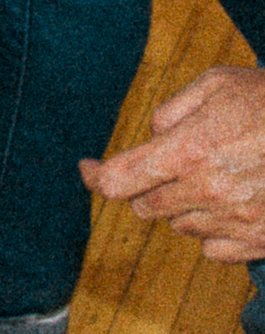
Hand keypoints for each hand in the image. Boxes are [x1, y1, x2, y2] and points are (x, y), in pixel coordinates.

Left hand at [81, 66, 264, 262]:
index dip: (93, 176)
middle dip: (149, 185)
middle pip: (146, 207)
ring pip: (181, 226)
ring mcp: (237, 221)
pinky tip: (235, 204)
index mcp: (189, 151)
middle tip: (175, 162)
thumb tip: (153, 136)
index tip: (86, 168)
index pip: (118, 180)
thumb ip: (172, 110)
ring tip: (219, 174)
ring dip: (186, 205)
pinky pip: (215, 249)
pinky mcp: (262, 240)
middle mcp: (208, 192)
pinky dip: (216, 232)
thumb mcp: (219, 83)